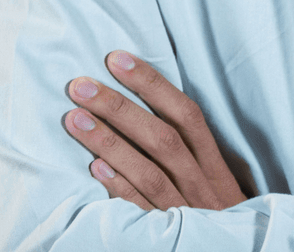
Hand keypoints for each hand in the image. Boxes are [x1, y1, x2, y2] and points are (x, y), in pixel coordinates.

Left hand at [65, 51, 246, 211]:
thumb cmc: (218, 215)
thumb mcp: (216, 181)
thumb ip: (192, 151)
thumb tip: (154, 106)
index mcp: (215, 163)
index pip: (186, 114)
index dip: (153, 84)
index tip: (118, 59)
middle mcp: (202, 183)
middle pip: (162, 138)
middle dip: (120, 108)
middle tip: (82, 85)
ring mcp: (185, 210)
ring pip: (148, 171)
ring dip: (109, 142)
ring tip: (75, 118)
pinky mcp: (169, 236)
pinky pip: (142, 211)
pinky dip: (120, 188)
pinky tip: (94, 168)